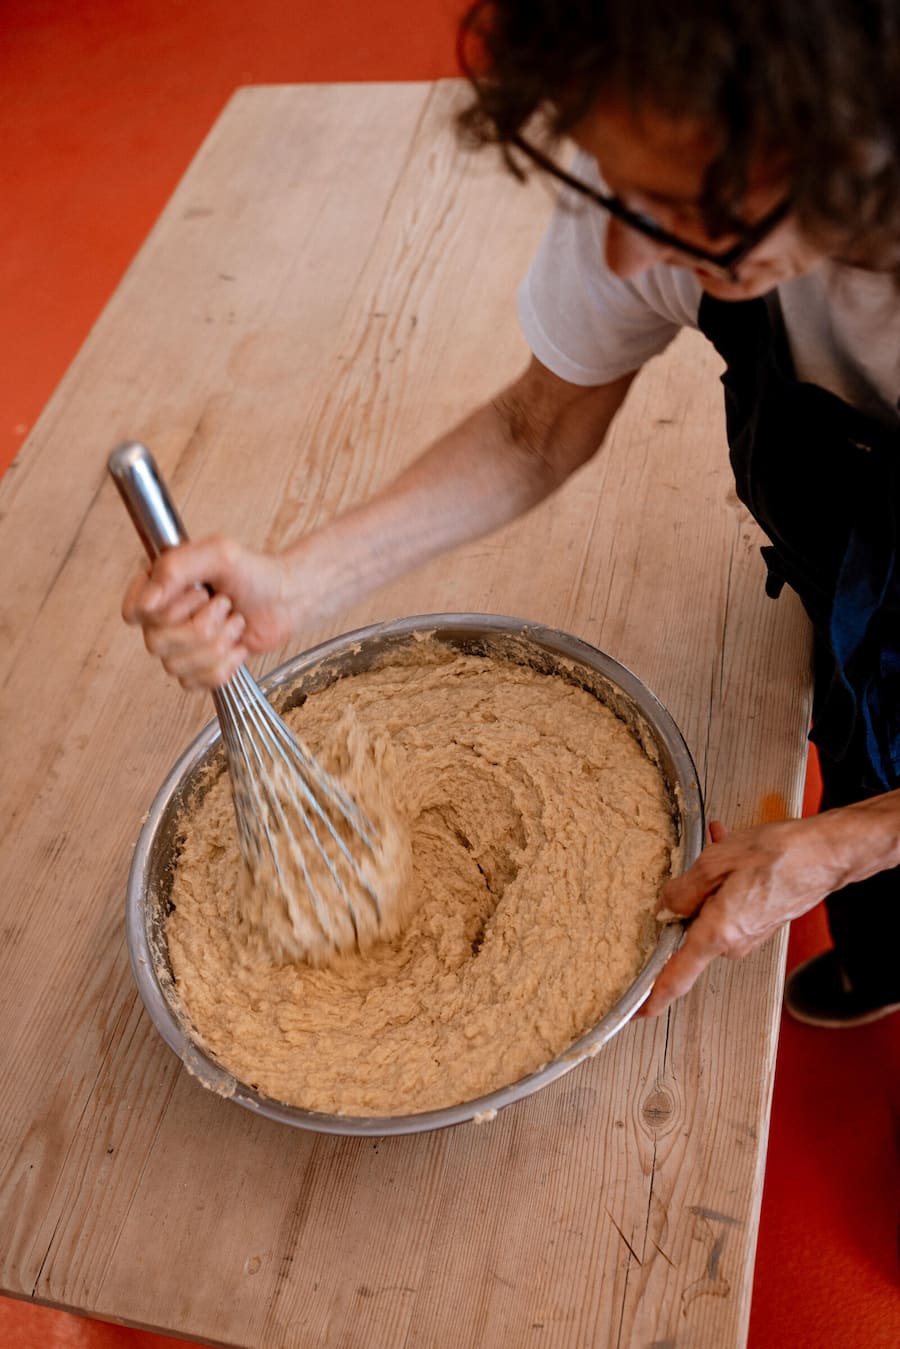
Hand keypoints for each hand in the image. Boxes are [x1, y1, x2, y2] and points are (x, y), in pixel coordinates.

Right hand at [122, 535, 296, 688]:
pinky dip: (225, 665)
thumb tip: (147, 602)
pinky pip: (195, 682)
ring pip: (176, 666)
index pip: (133, 612)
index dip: (165, 609)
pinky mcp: (197, 669)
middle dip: (201, 625)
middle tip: (224, 604)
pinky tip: (235, 646)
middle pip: (155, 642)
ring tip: (233, 623)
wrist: (285, 600)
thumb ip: (176, 568)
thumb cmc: (253, 573)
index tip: (198, 593)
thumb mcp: (218, 554)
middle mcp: (162, 619)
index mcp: (159, 587)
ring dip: (217, 643)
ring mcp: (179, 647)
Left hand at [640, 814, 848, 1017]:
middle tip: (694, 864)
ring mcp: (751, 934)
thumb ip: (683, 890)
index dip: (654, 996)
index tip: (637, 1011)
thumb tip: (667, 906)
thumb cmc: (780, 856)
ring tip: (720, 847)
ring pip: (711, 909)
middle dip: (688, 897)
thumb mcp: (715, 862)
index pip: (677, 975)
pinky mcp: (762, 922)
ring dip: (711, 880)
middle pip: (691, 929)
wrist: (829, 853)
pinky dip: (727, 880)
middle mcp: (735, 943)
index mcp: (719, 934)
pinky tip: (732, 851)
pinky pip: (731, 904)